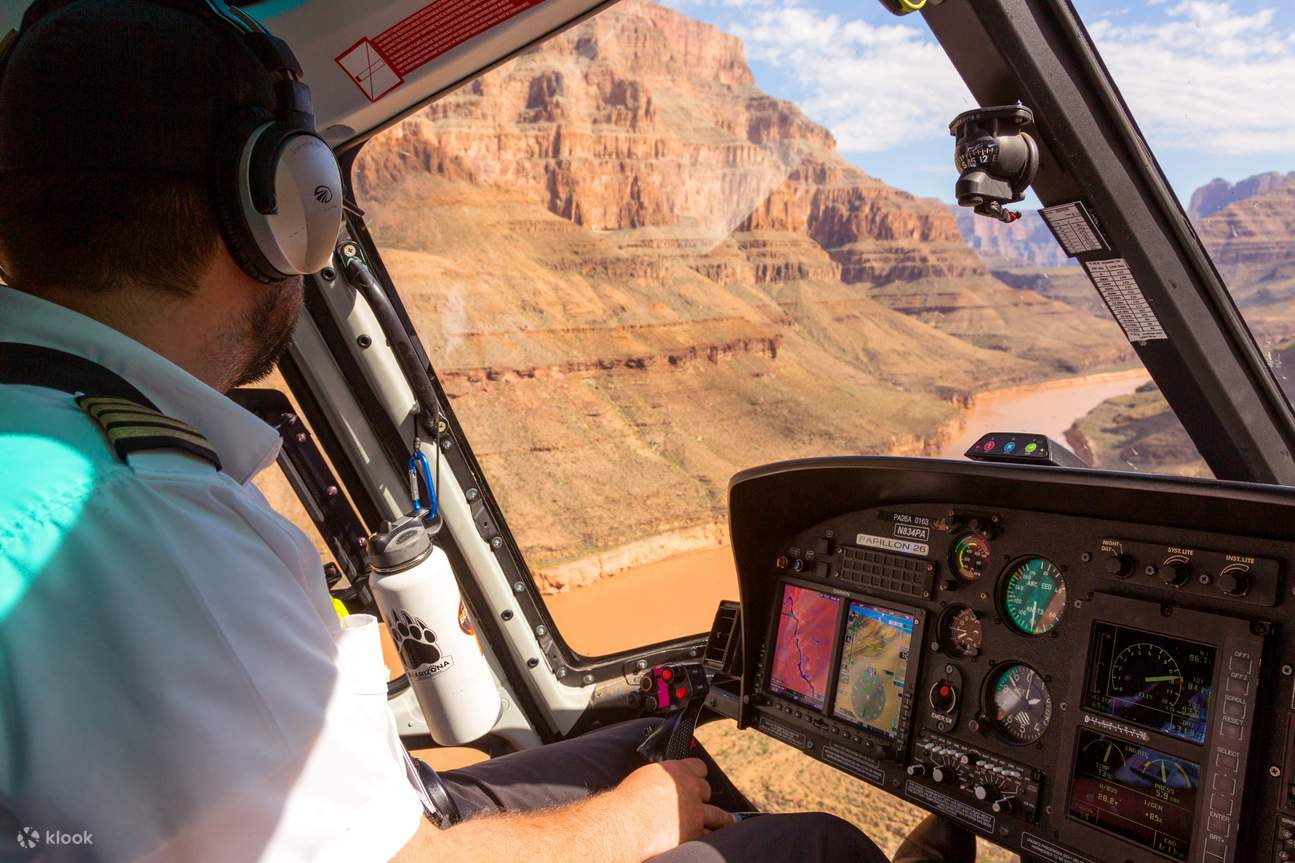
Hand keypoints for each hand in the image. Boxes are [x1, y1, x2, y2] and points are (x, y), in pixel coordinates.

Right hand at [609, 758, 733, 858]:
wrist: (624, 825)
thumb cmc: (626, 803)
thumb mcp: (644, 779)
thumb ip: (661, 779)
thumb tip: (662, 784)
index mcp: (676, 771)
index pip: (698, 767)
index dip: (697, 775)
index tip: (697, 779)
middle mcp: (689, 788)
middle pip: (706, 790)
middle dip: (703, 797)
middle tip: (700, 804)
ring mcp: (695, 812)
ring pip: (719, 815)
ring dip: (722, 820)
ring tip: (727, 822)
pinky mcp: (695, 833)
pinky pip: (709, 835)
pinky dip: (709, 838)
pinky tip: (710, 841)